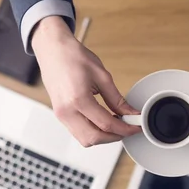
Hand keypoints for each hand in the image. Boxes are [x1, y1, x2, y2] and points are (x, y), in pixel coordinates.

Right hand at [32, 16, 140, 146]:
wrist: (52, 49)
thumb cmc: (73, 56)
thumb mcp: (102, 76)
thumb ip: (117, 99)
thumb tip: (130, 113)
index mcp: (78, 99)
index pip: (106, 124)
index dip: (125, 129)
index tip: (135, 127)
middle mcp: (66, 111)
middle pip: (94, 138)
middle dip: (114, 136)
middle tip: (127, 128)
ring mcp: (61, 115)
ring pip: (85, 139)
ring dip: (103, 137)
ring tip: (115, 124)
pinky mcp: (60, 115)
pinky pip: (78, 132)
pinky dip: (92, 132)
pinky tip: (102, 122)